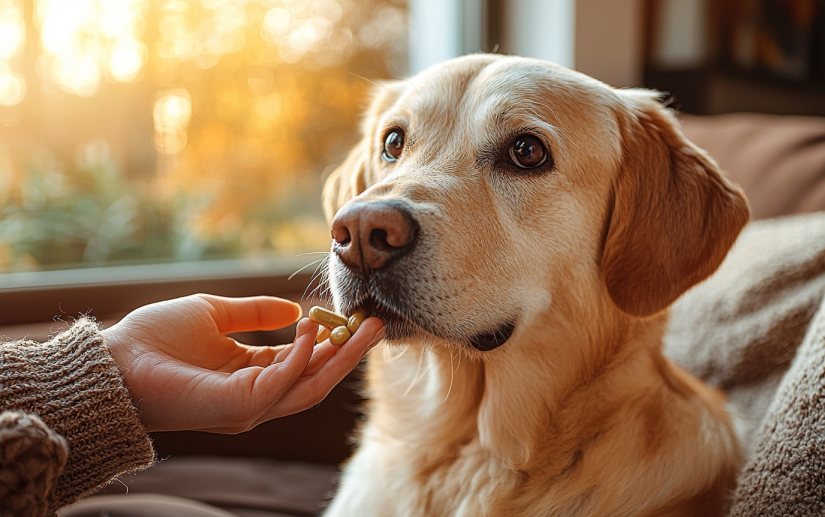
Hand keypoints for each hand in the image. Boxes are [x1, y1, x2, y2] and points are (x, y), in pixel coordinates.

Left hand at [102, 294, 382, 432]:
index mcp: (251, 374)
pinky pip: (284, 381)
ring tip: (366, 326)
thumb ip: (255, 313)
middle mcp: (256, 395)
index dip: (330, 340)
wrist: (115, 360)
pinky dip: (303, 356)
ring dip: (341, 357)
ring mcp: (251, 405)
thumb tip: (295, 309)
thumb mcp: (215, 314)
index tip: (352, 314)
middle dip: (349, 352)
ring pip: (311, 386)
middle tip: (378, 322)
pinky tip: (314, 327)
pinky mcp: (240, 406)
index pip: (303, 362)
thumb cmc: (155, 338)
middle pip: (316, 378)